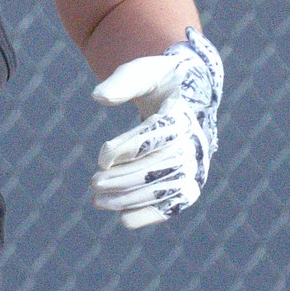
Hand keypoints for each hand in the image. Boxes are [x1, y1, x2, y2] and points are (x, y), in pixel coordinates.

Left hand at [90, 27, 222, 228]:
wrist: (185, 96)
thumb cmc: (158, 83)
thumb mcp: (141, 73)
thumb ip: (123, 82)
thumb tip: (99, 97)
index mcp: (184, 112)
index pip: (160, 133)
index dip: (130, 147)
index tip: (102, 156)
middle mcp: (195, 142)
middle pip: (164, 165)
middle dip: (127, 178)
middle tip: (94, 182)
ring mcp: (195, 166)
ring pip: (168, 188)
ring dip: (132, 198)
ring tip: (99, 200)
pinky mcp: (189, 185)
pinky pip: (174, 205)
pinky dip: (150, 214)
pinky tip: (123, 217)